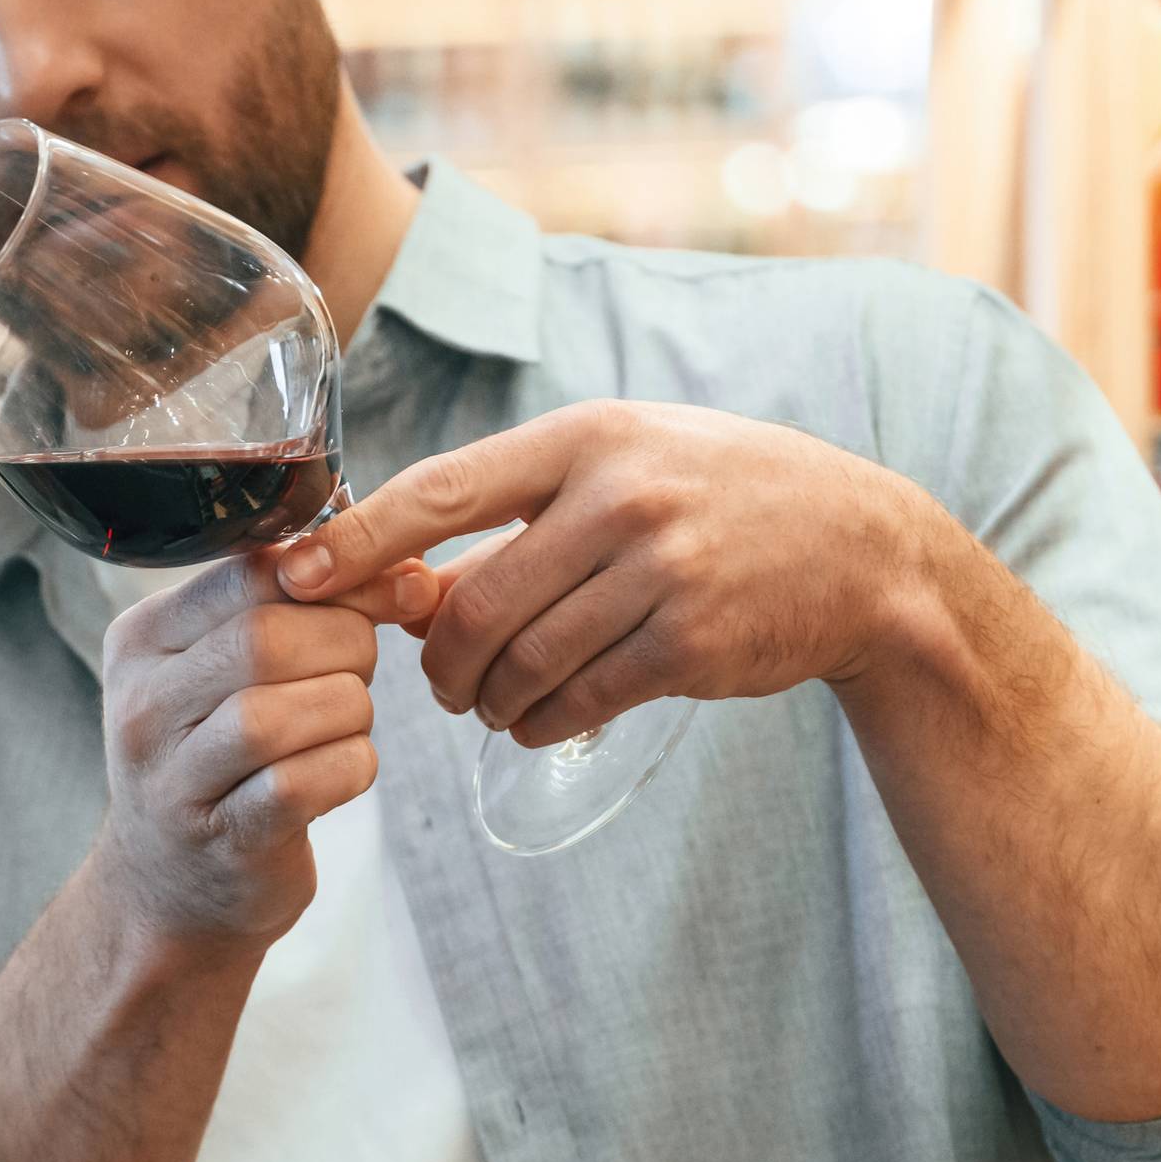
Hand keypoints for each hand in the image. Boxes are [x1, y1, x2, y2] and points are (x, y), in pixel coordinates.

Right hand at [90, 548, 432, 949]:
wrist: (169, 889)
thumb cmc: (219, 760)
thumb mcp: (225, 670)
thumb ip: (292, 610)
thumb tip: (406, 567)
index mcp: (142, 640)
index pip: (247, 575)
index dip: (339, 575)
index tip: (394, 588)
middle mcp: (143, 706)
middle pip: (266, 638)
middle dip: (346, 646)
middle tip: (356, 673)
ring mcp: (174, 780)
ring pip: (284, 713)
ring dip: (348, 712)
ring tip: (344, 726)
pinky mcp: (224, 840)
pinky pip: (306, 784)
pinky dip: (349, 769)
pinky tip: (341, 771)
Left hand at [275, 400, 959, 747]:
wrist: (864, 553)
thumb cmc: (719, 501)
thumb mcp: (625, 467)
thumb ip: (522, 513)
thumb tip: (403, 584)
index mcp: (587, 437)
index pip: (440, 490)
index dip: (358, 542)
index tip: (297, 577)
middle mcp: (622, 497)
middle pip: (474, 605)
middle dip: (439, 661)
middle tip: (441, 684)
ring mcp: (662, 572)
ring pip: (520, 663)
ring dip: (490, 701)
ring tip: (496, 704)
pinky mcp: (691, 646)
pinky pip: (576, 702)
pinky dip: (540, 724)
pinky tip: (540, 721)